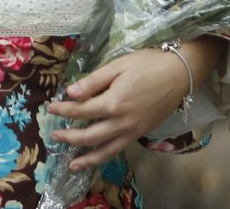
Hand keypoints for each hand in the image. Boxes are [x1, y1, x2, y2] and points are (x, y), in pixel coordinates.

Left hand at [47, 46, 200, 169]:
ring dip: (87, 158)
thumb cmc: (147, 65)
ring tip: (72, 164)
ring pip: (106, 150)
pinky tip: (97, 158)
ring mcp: (133, 131)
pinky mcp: (142, 133)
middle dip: (69, 137)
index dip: (63, 111)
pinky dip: (106, 156)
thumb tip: (69, 93)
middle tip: (54, 137)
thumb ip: (92, 81)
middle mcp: (122, 122)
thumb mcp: (116, 66)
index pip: (80, 111)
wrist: (179, 74)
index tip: (50, 108)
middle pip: (89, 135)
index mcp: (113, 103)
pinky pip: (120, 149)